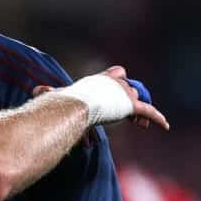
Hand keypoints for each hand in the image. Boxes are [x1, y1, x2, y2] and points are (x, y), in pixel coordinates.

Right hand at [34, 66, 169, 130]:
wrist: (76, 105)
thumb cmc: (64, 102)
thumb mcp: (57, 96)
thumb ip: (48, 93)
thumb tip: (34, 92)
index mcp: (100, 80)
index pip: (117, 73)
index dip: (118, 81)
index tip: (119, 88)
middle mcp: (115, 83)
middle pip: (129, 88)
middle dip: (129, 99)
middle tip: (128, 113)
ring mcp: (124, 93)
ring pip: (137, 100)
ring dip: (138, 111)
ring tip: (138, 123)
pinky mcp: (131, 105)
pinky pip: (149, 111)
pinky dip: (157, 119)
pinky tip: (165, 126)